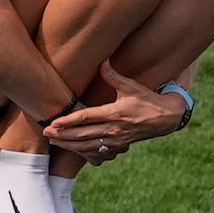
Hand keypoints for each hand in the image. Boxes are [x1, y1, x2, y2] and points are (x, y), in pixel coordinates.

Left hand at [39, 66, 188, 160]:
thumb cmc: (147, 100)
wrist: (167, 118)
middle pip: (83, 135)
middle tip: (46, 133)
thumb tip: (102, 61)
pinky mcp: (119, 146)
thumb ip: (114, 76)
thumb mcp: (132, 86)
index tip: (54, 122)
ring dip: (69, 145)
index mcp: (115, 113)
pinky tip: (72, 149)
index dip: (68, 121)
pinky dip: (83, 151)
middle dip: (63, 135)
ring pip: (88, 146)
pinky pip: (97, 151)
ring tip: (54, 142)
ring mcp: (116, 140)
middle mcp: (114, 129)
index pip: (86, 118)